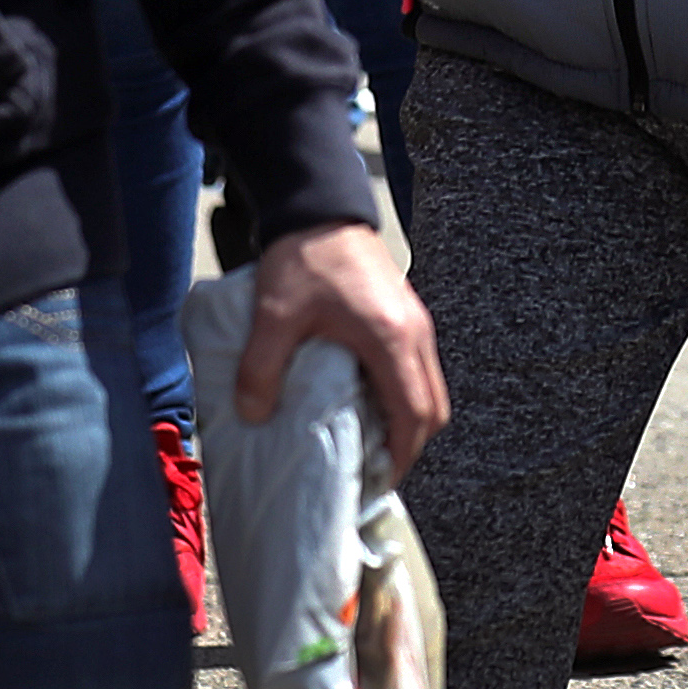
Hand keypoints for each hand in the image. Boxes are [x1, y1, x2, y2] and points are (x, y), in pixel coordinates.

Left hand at [228, 216, 447, 478]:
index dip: (401, 456)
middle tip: (373, 471)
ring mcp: (414, 322)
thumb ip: (261, 369)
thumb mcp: (273, 316)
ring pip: (429, 388)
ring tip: (369, 444)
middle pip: (433, 408)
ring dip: (407, 421)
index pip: (415, 413)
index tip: (378, 482)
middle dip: (409, 446)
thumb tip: (254, 417)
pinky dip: (402, 396)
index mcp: (391, 338)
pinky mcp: (404, 314)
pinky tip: (367, 403)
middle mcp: (414, 333)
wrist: (320, 206)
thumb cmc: (304, 257)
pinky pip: (416, 369)